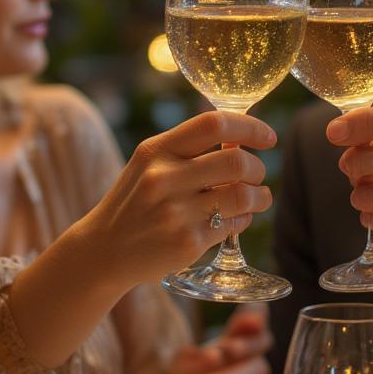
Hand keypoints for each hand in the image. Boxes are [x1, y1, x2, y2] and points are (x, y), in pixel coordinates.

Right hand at [81, 111, 275, 289]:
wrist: (105, 249)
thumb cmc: (136, 200)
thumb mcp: (149, 163)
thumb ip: (189, 148)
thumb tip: (241, 138)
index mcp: (157, 150)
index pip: (214, 124)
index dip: (250, 127)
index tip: (268, 137)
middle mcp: (164, 178)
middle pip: (237, 161)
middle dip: (258, 167)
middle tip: (256, 175)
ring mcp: (176, 213)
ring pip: (244, 195)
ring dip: (261, 196)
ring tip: (257, 198)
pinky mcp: (187, 243)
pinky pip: (234, 224)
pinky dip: (244, 219)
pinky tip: (234, 219)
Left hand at [164, 309, 272, 373]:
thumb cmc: (186, 373)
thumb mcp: (185, 359)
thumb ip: (199, 354)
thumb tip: (214, 355)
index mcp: (234, 334)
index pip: (254, 315)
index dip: (257, 313)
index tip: (252, 317)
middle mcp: (248, 353)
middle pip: (261, 342)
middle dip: (247, 344)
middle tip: (229, 349)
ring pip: (256, 372)